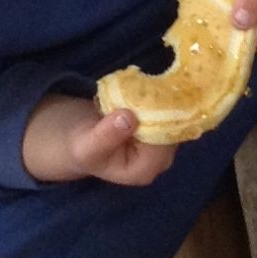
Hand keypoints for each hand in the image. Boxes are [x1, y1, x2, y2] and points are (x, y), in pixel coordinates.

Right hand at [22, 92, 178, 185]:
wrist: (84, 140)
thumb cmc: (85, 147)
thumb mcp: (88, 145)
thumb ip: (106, 136)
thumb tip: (128, 118)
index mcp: (144, 170)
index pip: (162, 142)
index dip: (155, 118)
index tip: (140, 98)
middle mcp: (160, 160)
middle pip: (171, 128)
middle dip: (157, 106)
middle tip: (139, 88)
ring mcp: (165, 144)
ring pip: (172, 115)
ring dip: (159, 98)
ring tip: (139, 87)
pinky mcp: (164, 128)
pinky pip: (169, 108)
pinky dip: (158, 96)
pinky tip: (143, 87)